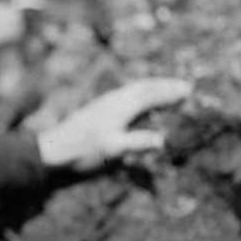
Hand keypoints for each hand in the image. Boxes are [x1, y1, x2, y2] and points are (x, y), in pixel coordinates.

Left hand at [36, 78, 191, 174]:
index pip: (151, 93)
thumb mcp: (112, 150)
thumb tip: (162, 139)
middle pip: (143, 88)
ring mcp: (103, 105)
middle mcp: (113, 100)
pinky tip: (135, 106)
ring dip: (151, 90)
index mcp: (120, 105)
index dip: (171, 92)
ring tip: (164, 91)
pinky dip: (137, 98)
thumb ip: (137, 142)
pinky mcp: (96, 113)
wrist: (49, 154)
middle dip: (164, 86)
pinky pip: (124, 99)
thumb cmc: (82, 152)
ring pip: (132, 92)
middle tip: (183, 87)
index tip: (190, 90)